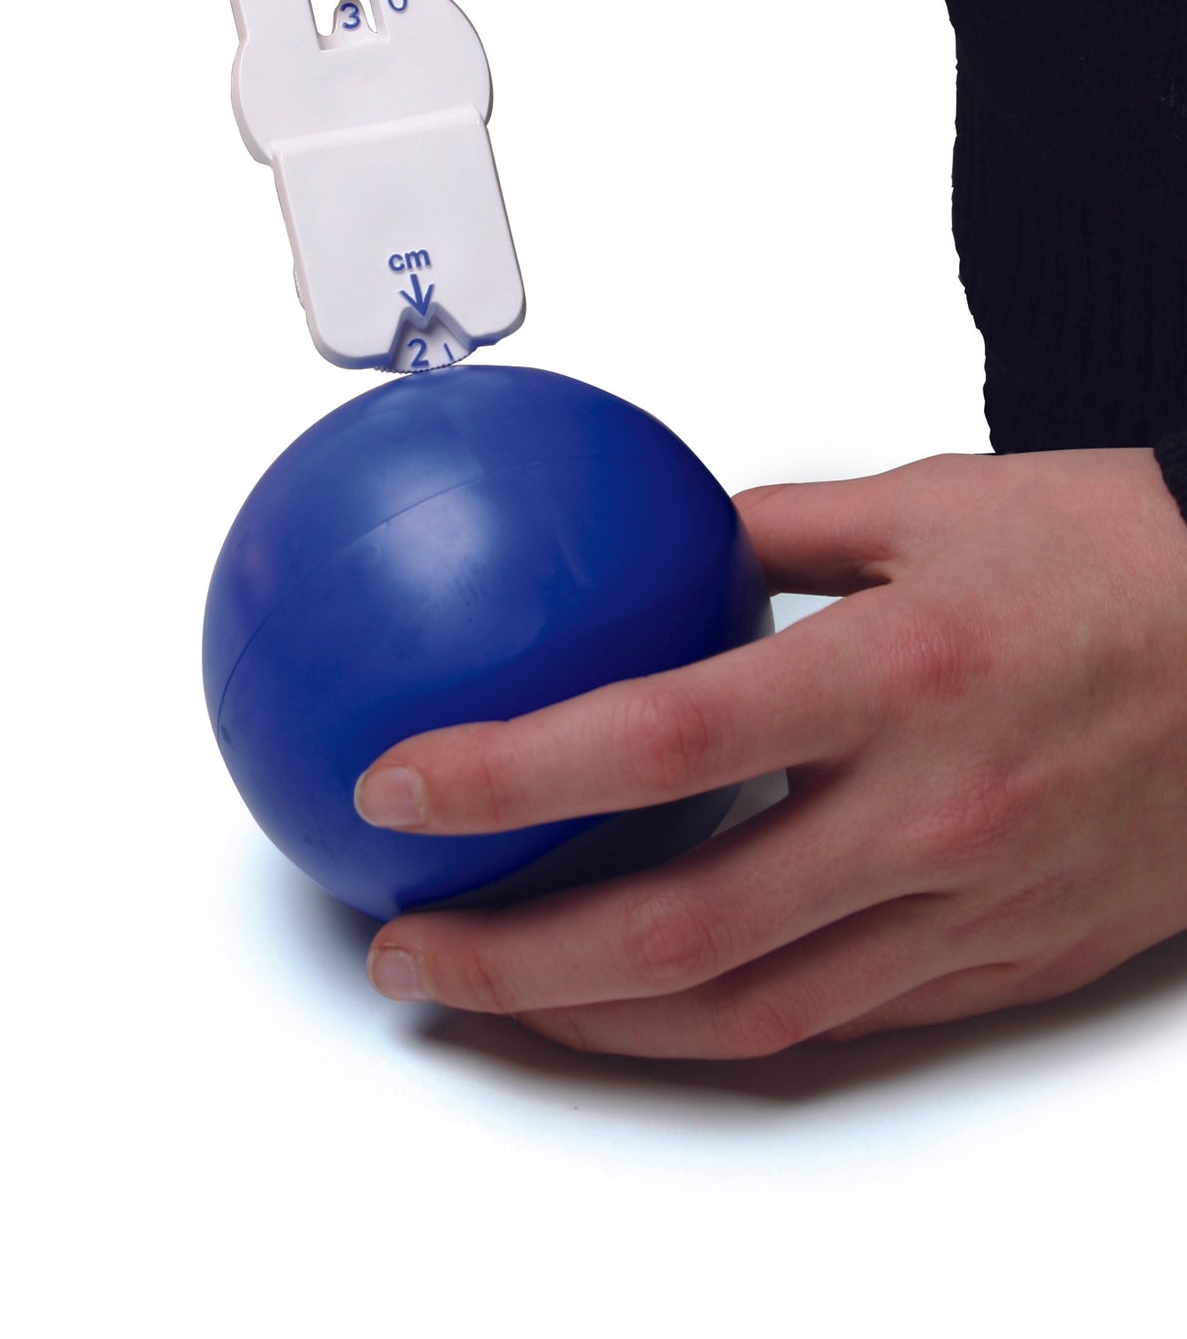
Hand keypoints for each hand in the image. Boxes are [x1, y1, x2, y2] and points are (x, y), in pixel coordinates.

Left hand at [354, 450, 1186, 1056]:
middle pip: (683, 930)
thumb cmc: (1127, 560)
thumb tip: (659, 535)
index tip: (405, 780)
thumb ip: (776, 524)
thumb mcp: (933, 499)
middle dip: (517, 959)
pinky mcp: (1008, 964)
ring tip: (497, 996)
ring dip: (599, 1020)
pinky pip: (844, 1018)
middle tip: (409, 945)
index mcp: (900, 677)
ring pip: (751, 1011)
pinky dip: (723, 1020)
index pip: (662, 737)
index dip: (513, 774)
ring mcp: (972, 909)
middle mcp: (930, 816)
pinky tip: (650, 998)